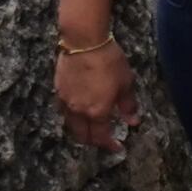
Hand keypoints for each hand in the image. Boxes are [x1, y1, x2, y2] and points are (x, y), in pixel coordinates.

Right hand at [54, 34, 138, 150]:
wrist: (84, 42)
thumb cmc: (109, 61)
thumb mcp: (126, 83)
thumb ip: (128, 106)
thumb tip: (133, 122)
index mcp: (97, 112)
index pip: (102, 137)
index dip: (110, 145)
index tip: (117, 148)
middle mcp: (79, 111)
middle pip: (82, 136)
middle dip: (93, 142)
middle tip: (103, 141)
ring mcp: (66, 102)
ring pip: (71, 125)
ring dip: (81, 131)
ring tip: (91, 128)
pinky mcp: (58, 91)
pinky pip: (64, 111)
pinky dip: (72, 117)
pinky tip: (78, 111)